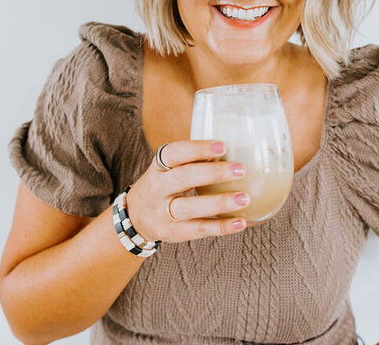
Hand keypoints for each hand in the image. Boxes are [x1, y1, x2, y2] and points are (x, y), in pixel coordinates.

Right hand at [126, 140, 249, 242]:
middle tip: (241, 170)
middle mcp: (158, 188)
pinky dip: (221, 226)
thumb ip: (191, 162)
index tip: (223, 146)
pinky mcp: (173, 232)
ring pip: (191, 207)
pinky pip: (199, 229)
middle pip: (184, 178)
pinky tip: (240, 222)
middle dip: (214, 173)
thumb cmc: (163, 186)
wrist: (135, 217)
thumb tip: (234, 150)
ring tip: (244, 198)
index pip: (174, 153)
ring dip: (220, 202)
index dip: (198, 148)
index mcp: (159, 167)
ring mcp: (163, 213)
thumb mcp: (167, 170)